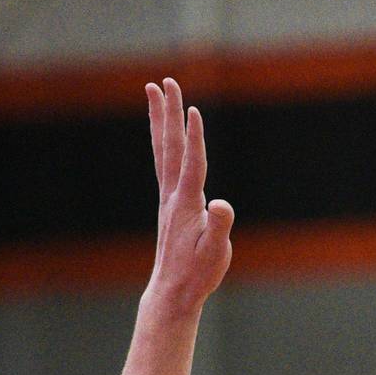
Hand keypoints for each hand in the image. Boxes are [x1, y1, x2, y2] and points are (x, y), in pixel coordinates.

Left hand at [144, 78, 234, 315]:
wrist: (172, 291)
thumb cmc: (197, 274)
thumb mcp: (215, 253)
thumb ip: (219, 227)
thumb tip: (221, 205)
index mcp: (186, 204)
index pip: (192, 163)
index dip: (194, 137)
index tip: (193, 109)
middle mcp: (172, 196)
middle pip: (170, 147)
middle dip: (168, 113)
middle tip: (164, 82)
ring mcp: (168, 198)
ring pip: (162, 150)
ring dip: (159, 119)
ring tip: (154, 92)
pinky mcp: (168, 205)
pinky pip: (163, 163)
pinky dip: (163, 141)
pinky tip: (164, 133)